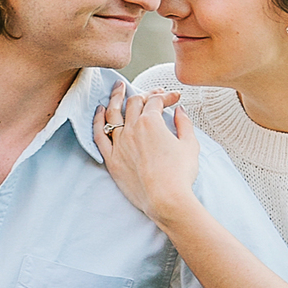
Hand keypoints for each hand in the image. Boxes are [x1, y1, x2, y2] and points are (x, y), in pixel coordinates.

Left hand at [94, 83, 198, 224]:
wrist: (166, 199)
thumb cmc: (180, 174)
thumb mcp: (190, 144)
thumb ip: (184, 123)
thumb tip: (180, 110)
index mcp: (151, 122)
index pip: (156, 101)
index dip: (166, 96)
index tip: (174, 98)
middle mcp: (132, 129)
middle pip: (134, 103)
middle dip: (144, 94)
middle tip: (151, 94)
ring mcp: (119, 144)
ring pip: (113, 114)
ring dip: (115, 98)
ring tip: (117, 88)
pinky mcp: (111, 159)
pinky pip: (99, 135)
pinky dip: (97, 120)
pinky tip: (99, 111)